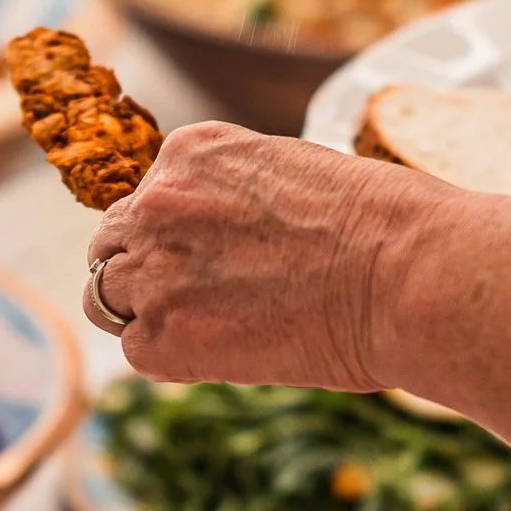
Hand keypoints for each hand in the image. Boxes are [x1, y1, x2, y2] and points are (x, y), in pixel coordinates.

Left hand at [84, 121, 463, 390]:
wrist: (405, 272)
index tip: (213, 258)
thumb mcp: (294, 176)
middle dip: (146, 270)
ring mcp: (154, 268)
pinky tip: (225, 353)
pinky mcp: (163, 334)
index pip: (148, 198)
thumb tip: (227, 242)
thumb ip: (237, 200)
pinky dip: (172, 359)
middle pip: (111, 244)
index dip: (174, 236)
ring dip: (147, 315)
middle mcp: (159, 201)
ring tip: (210, 328)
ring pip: (105, 298)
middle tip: (199, 298)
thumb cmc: (382, 229)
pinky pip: (137, 351)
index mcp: (191, 152)